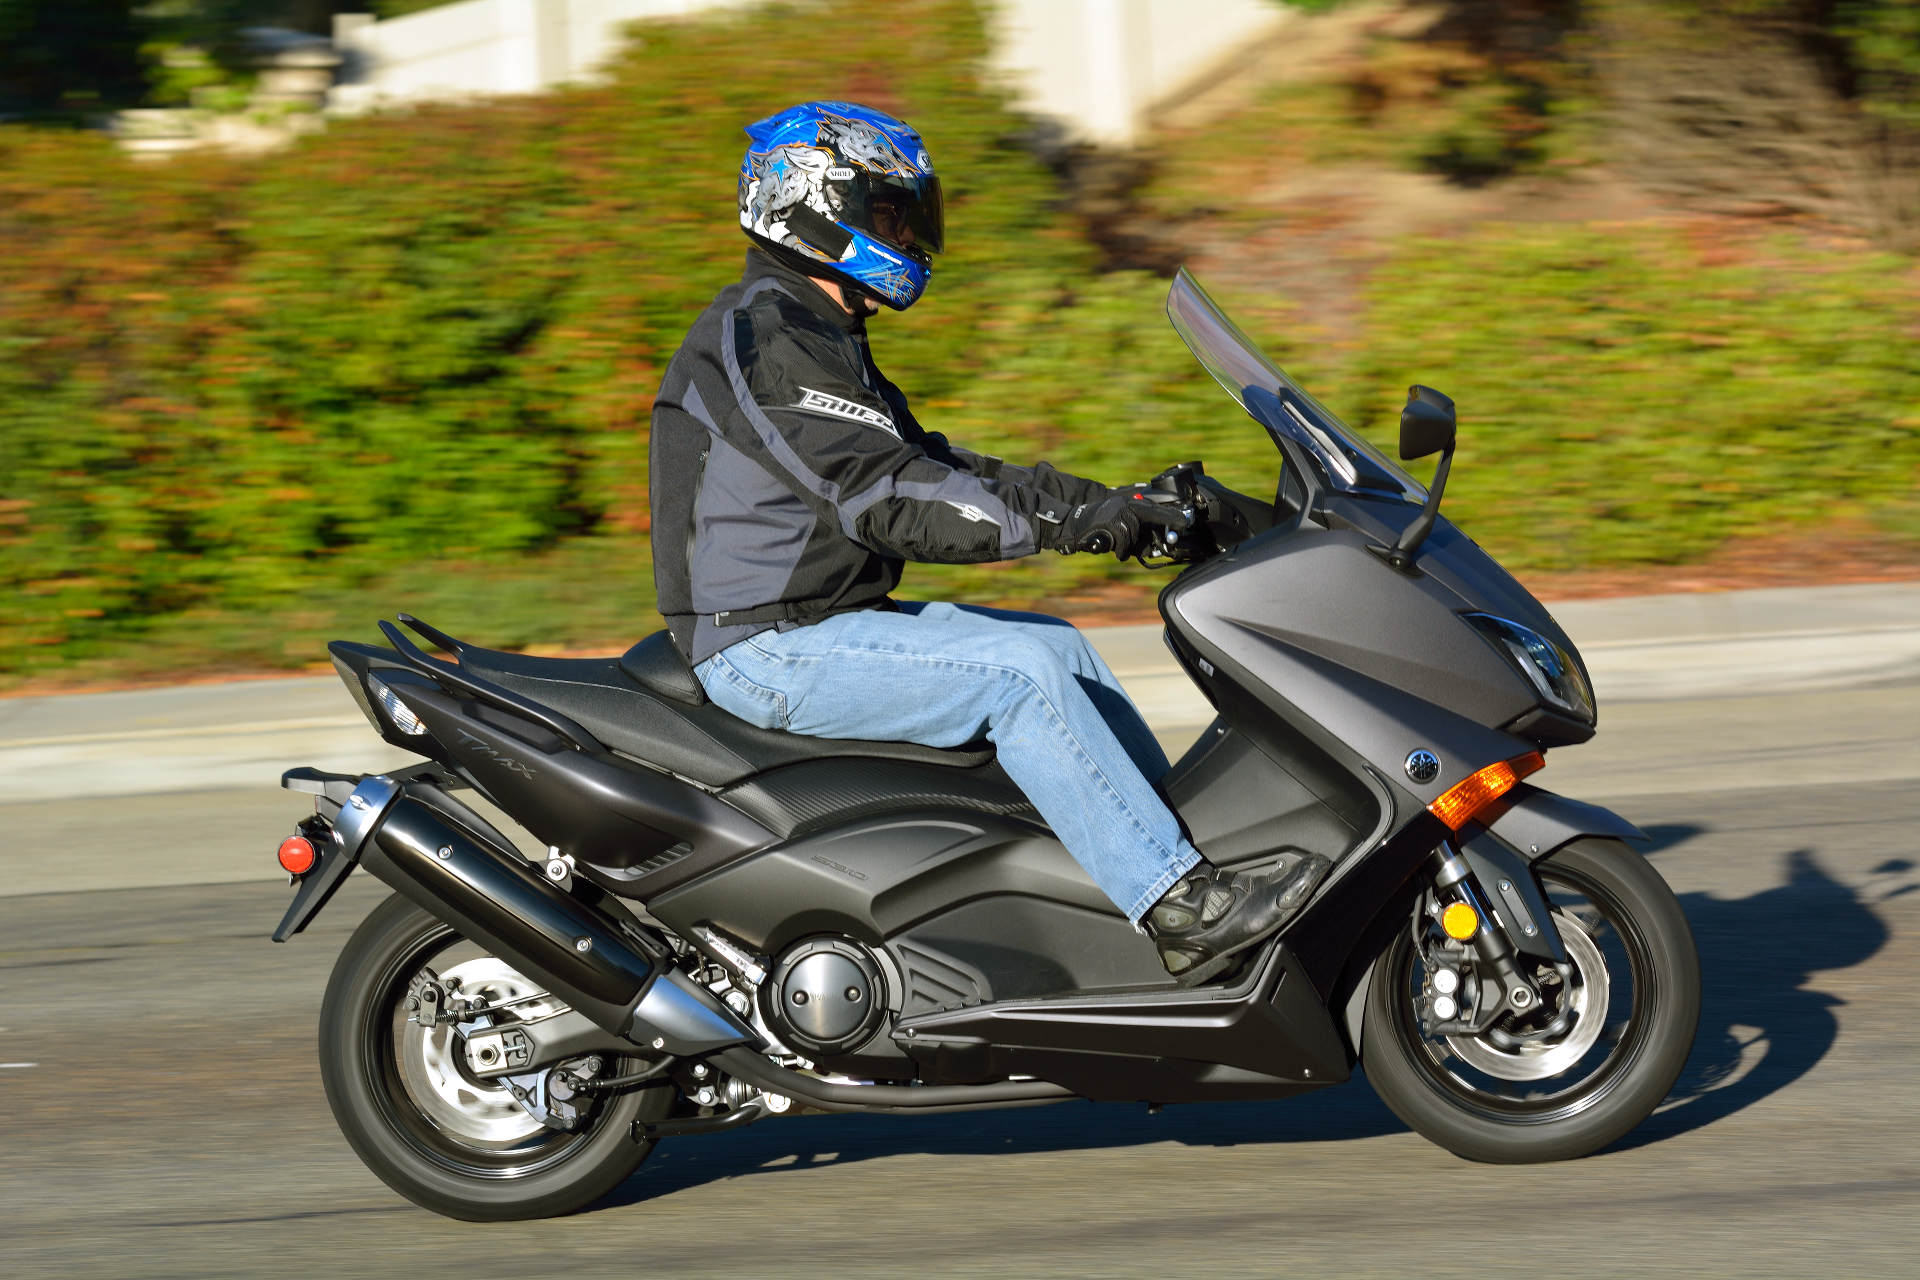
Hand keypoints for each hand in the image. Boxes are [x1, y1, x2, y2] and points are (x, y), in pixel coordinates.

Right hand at [1053, 486, 1194, 559]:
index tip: (1184, 521)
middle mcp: (1126, 504)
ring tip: (1119, 545)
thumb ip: (1138, 526)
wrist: (1076, 524)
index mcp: (1130, 502)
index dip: (1171, 516)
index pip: (1156, 509)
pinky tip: (1115, 548)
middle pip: (1149, 521)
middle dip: (1153, 534)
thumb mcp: (1121, 521)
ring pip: (1135, 534)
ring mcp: (1117, 513)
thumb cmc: (1101, 526)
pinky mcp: (1110, 523)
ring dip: (1129, 545)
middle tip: (1158, 541)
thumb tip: (1159, 539)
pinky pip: (1124, 541)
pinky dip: (1122, 550)